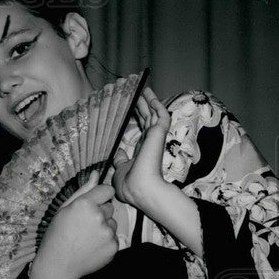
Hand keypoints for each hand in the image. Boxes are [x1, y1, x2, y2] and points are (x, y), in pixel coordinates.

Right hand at [32, 173, 117, 278]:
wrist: (57, 266)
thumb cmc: (57, 236)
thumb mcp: (64, 209)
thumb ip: (83, 191)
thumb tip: (96, 174)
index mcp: (85, 204)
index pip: (107, 190)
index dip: (100, 196)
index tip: (92, 204)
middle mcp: (99, 216)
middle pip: (110, 207)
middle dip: (100, 213)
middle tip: (83, 225)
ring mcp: (108, 233)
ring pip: (113, 223)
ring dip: (103, 228)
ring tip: (86, 238)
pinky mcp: (113, 247)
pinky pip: (114, 238)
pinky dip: (105, 242)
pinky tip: (91, 247)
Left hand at [111, 88, 171, 212]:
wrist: (140, 189)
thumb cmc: (129, 185)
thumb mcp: (120, 170)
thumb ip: (120, 159)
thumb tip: (118, 152)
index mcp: (142, 150)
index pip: (141, 130)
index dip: (138, 118)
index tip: (132, 109)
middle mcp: (150, 142)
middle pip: (148, 119)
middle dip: (143, 106)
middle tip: (138, 94)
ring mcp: (155, 138)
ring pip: (155, 114)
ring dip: (150, 101)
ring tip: (144, 89)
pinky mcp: (159, 134)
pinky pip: (161, 115)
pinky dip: (157, 105)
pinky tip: (150, 96)